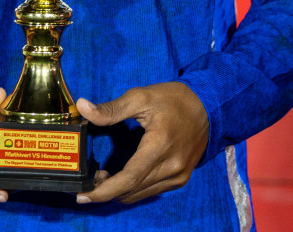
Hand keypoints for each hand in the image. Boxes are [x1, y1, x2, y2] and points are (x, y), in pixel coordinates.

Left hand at [74, 82, 209, 204]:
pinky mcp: (181, 179)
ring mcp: (178, 176)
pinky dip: (134, 189)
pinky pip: (152, 191)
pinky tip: (124, 177)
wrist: (209, 106)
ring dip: (120, 191)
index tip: (82, 195)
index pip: (128, 179)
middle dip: (106, 191)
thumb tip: (82, 107)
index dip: (103, 191)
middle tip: (89, 179)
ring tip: (104, 176)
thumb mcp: (141, 97)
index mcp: (159, 146)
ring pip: (141, 194)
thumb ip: (111, 109)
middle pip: (132, 191)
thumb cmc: (173, 99)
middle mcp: (171, 168)